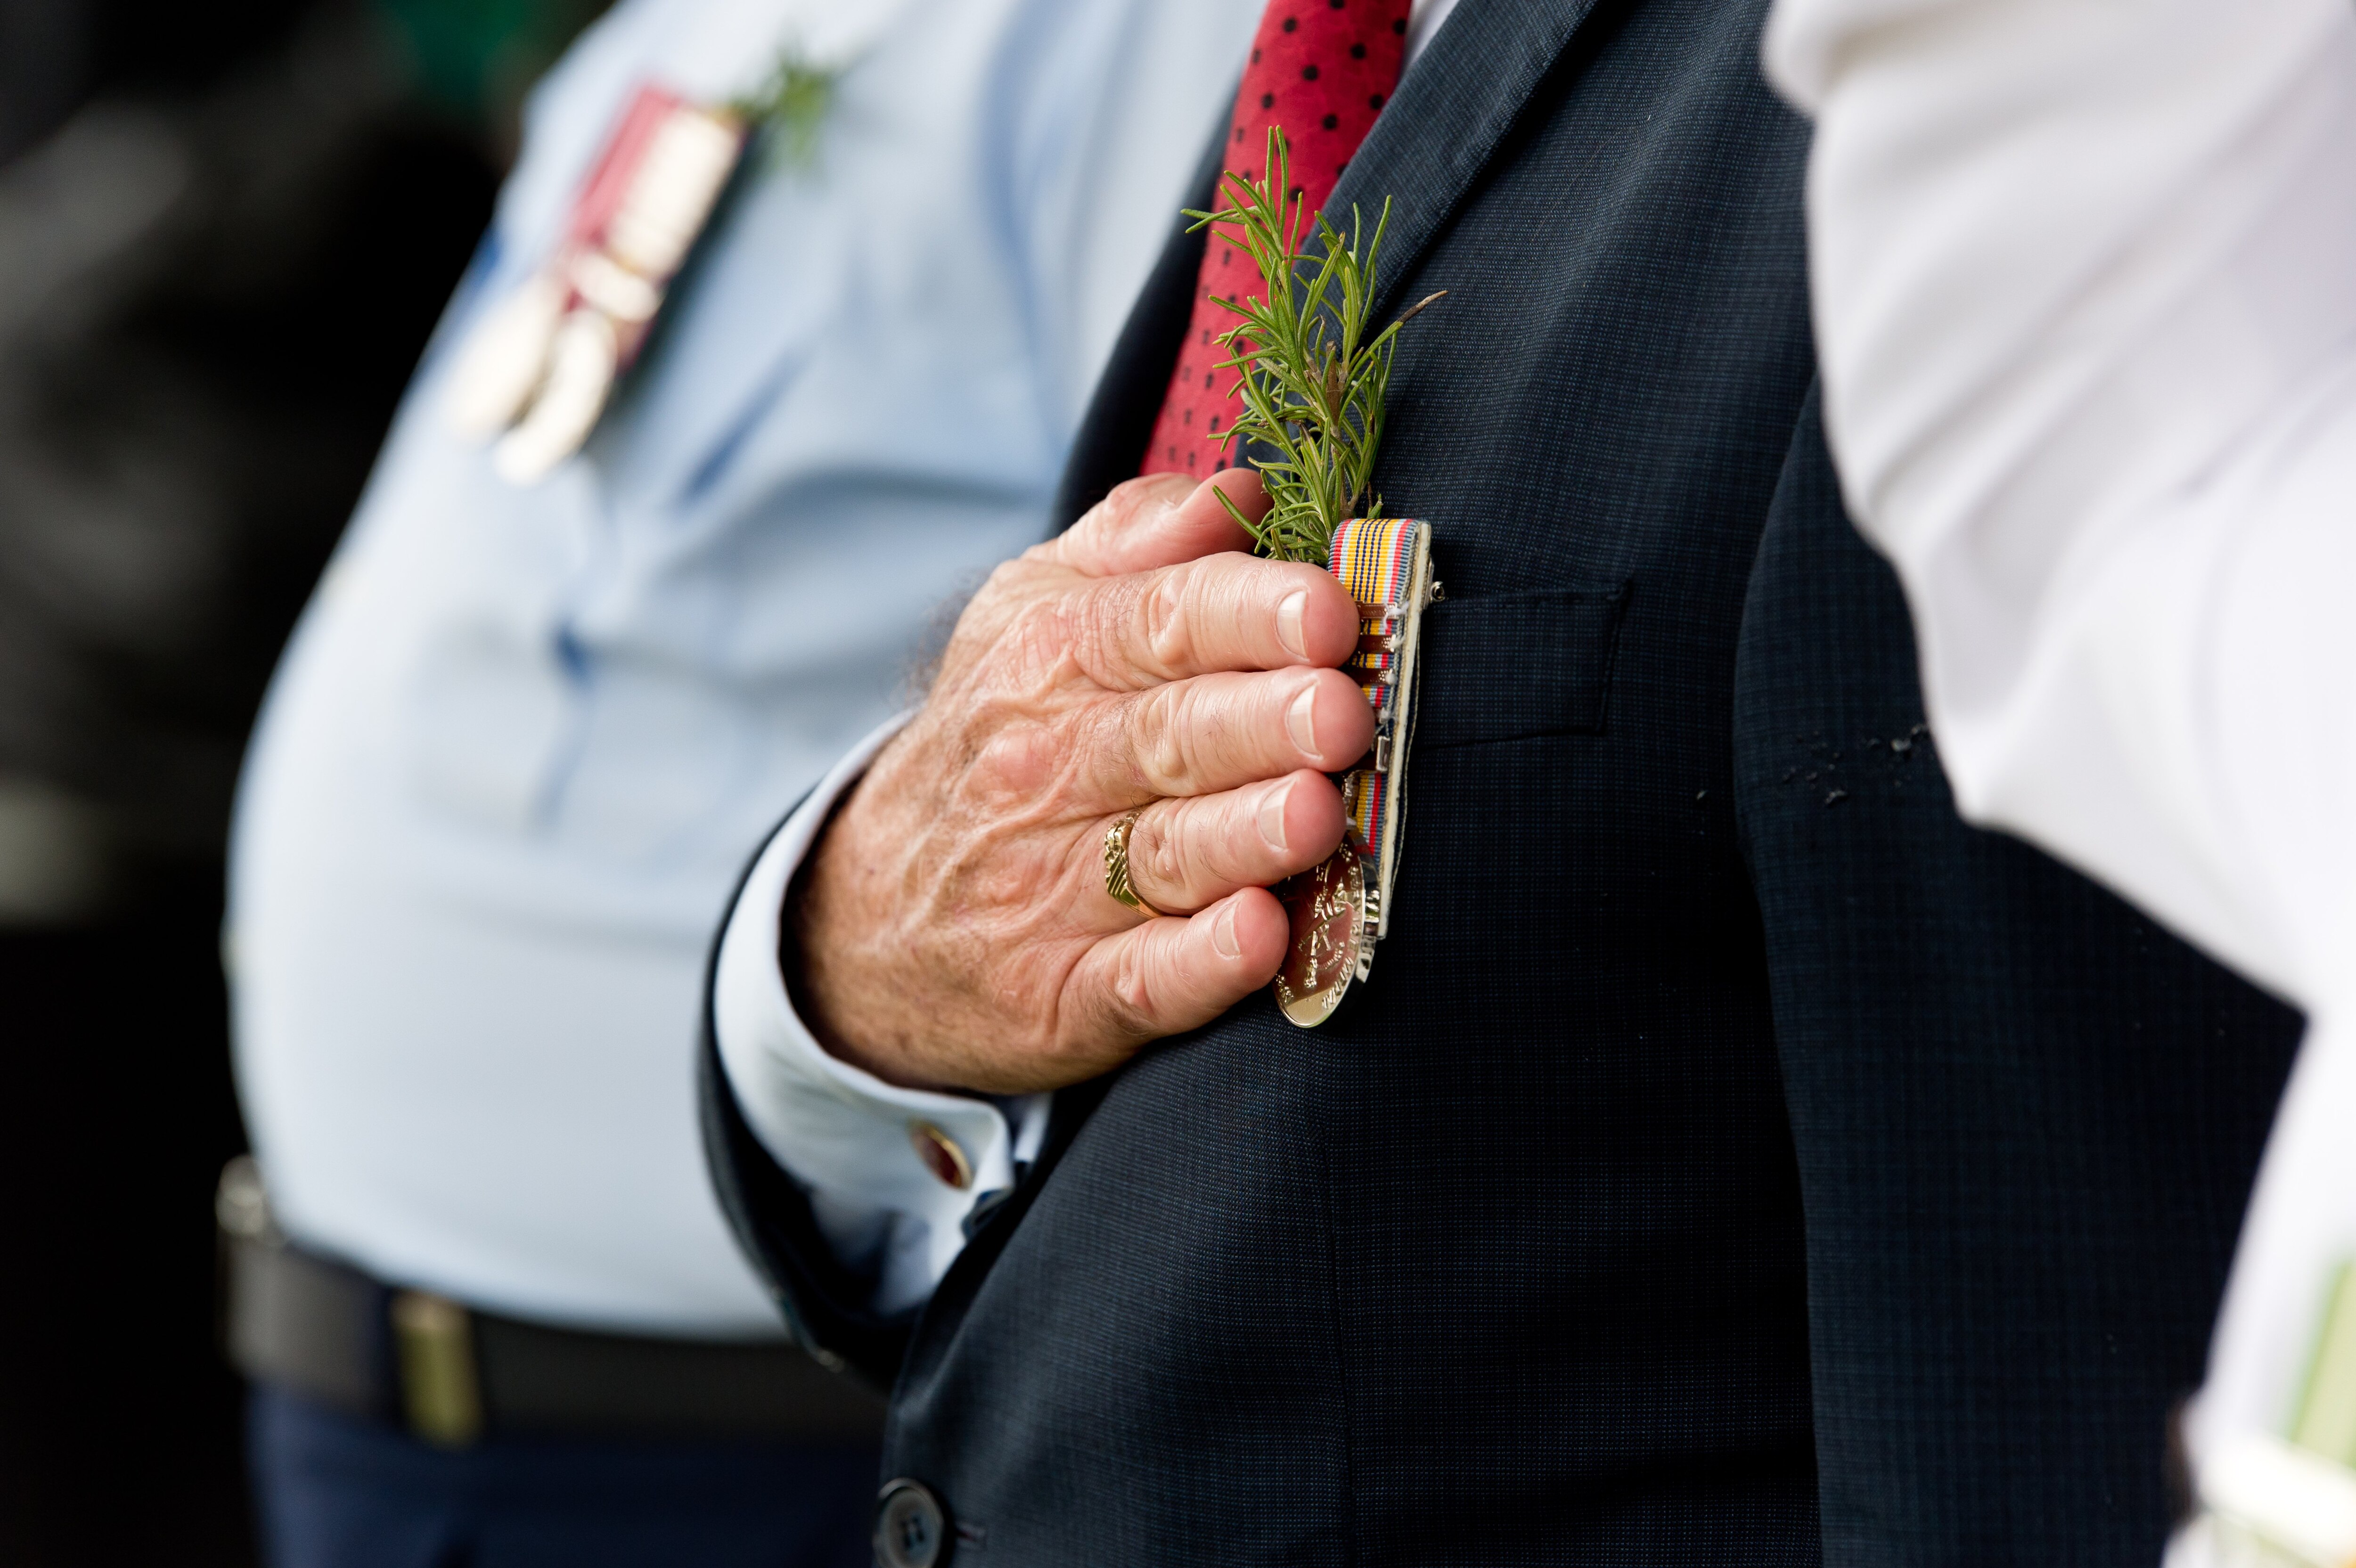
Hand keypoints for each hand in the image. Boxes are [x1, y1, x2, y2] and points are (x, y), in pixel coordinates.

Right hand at [787, 470, 1370, 1093]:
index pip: (1154, 623)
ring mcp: (1051, 890)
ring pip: (1160, 856)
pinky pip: (1139, 978)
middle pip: (1165, 736)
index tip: (1325, 611)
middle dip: (1257, 722)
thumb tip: (1241, 491)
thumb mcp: (1030, 617)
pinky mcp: (1063, 995)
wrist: (864, 921)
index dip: (1244, 614)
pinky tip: (1258, 935)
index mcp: (1049, 662)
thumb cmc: (999, 742)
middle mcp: (1045, 771)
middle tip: (1340, 712)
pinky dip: (1198, 962)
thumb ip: (1139, 551)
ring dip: (1240, 835)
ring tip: (1315, 813)